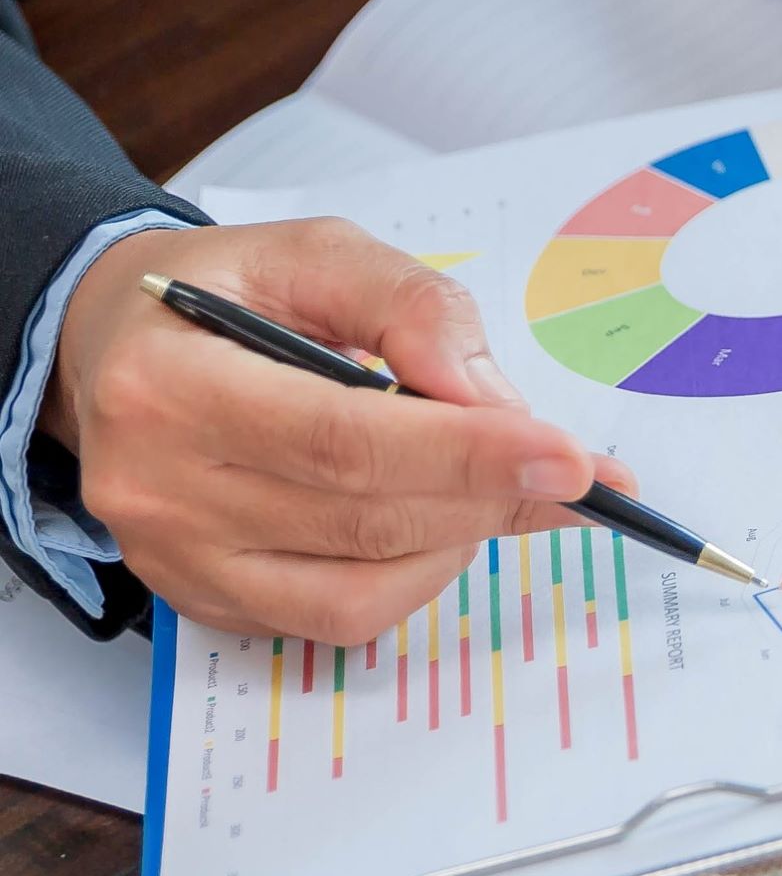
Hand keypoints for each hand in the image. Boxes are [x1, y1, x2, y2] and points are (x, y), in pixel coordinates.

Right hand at [41, 222, 634, 644]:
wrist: (114, 349)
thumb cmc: (227, 296)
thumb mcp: (313, 253)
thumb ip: (408, 305)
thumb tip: (491, 398)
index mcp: (170, 387)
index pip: (343, 441)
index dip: (468, 455)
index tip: (570, 457)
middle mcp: (157, 491)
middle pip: (363, 519)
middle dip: (490, 496)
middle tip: (573, 472)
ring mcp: (178, 562)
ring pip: (359, 593)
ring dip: (459, 540)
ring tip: (496, 482)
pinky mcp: (205, 604)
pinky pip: (336, 621)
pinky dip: (414, 577)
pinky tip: (439, 520)